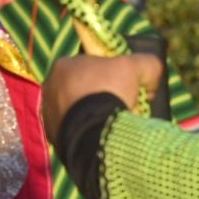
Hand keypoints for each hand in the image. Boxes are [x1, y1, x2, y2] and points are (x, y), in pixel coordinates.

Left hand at [41, 54, 163, 137]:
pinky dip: (88, 130)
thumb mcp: (137, 67)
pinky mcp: (52, 133)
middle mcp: (50, 86)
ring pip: (78, 109)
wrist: (94, 131)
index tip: (126, 85)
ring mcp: (48, 111)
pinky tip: (101, 134)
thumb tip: (150, 78)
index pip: (91, 64)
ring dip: (95, 113)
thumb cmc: (110, 91)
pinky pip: (74, 128)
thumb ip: (146, 64)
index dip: (113, 73)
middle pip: (84, 87)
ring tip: (113, 121)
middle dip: (102, 94)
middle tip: (121, 104)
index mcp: (64, 65)